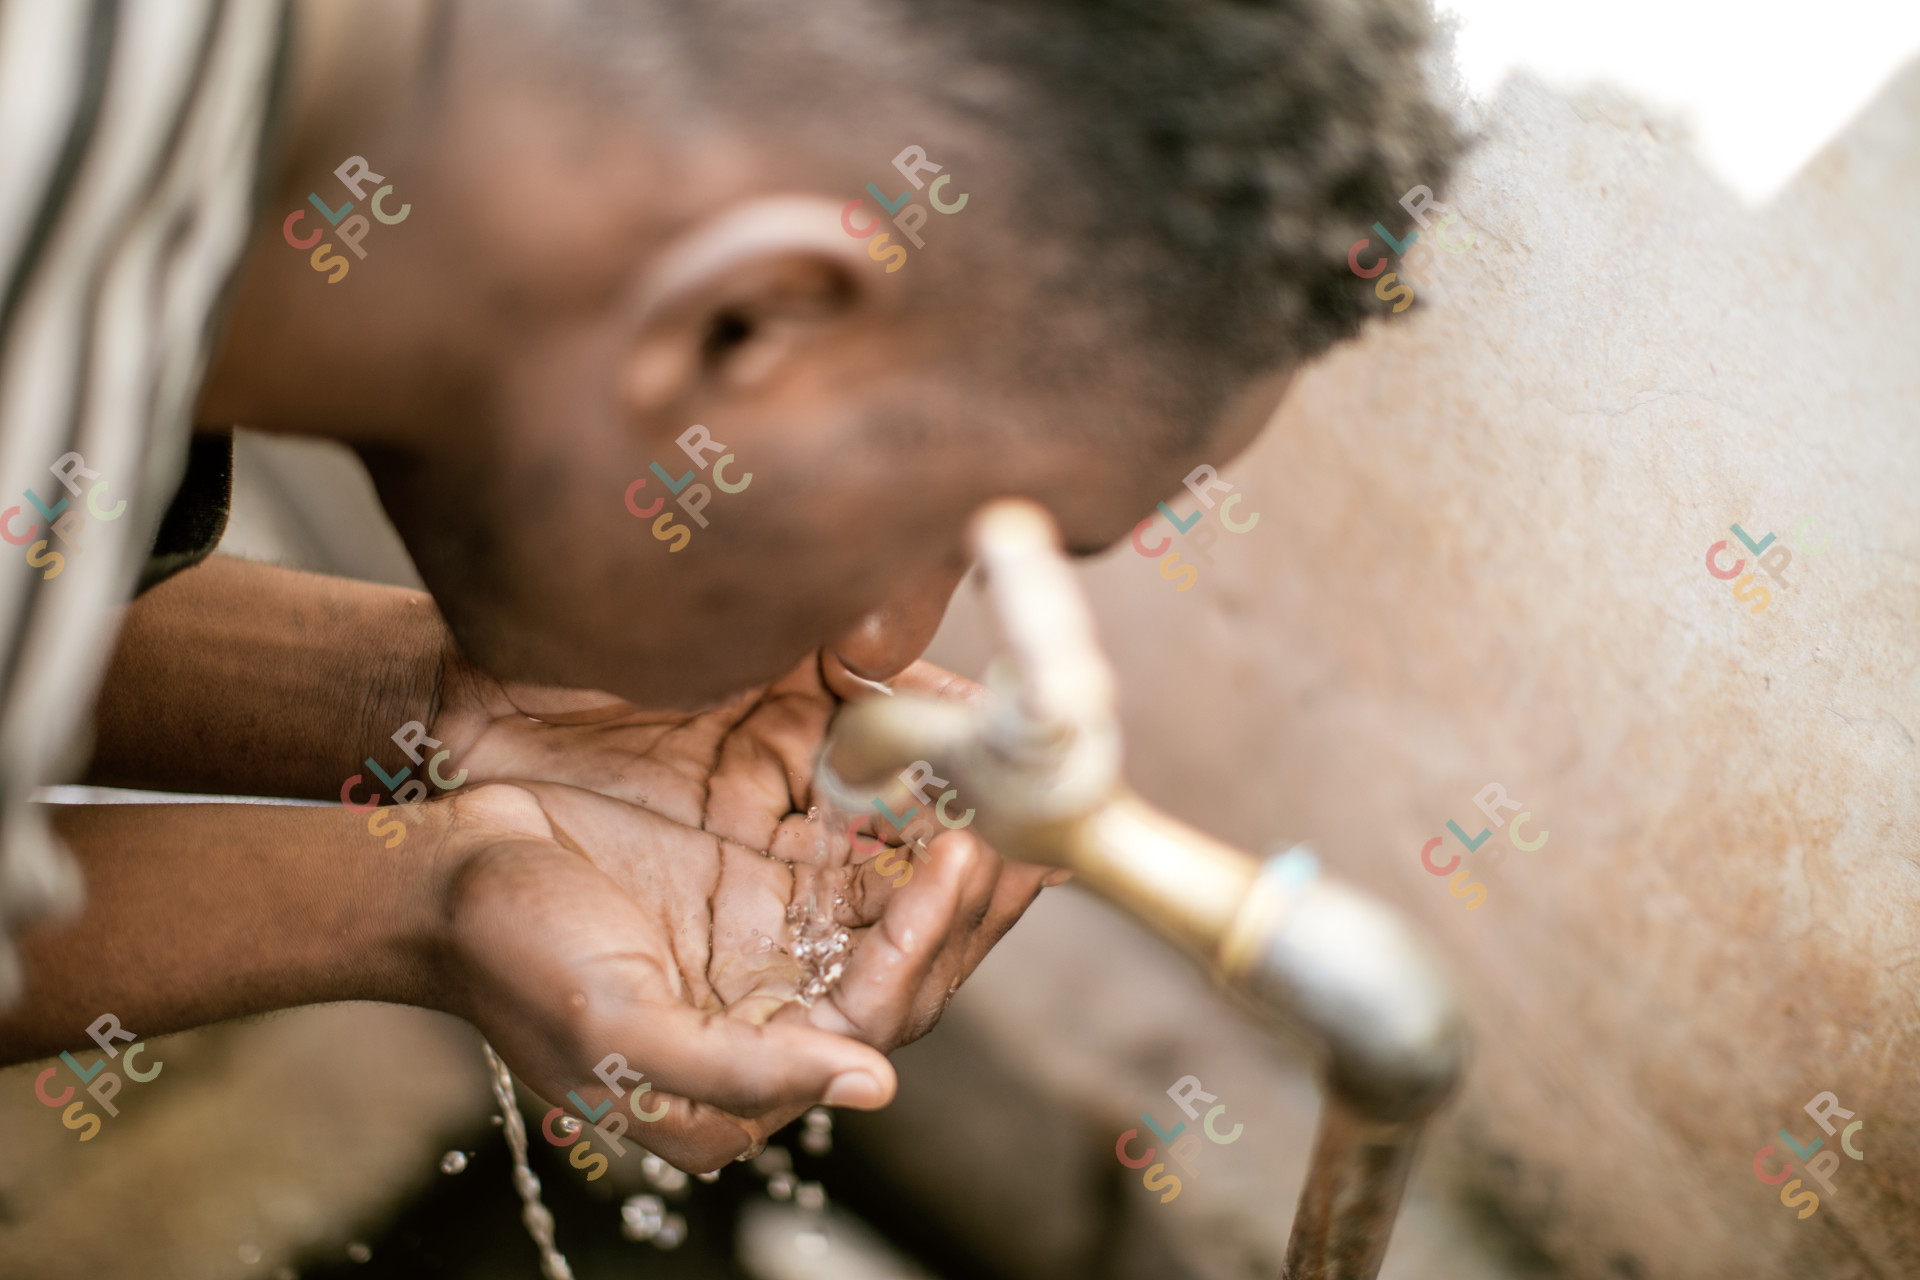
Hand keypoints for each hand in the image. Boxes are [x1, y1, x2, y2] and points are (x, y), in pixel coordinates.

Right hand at [426, 654, 1054, 1170]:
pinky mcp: (763, 860)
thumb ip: (740, 1067)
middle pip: (908, 961)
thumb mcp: (615, 1026)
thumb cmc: (511, 958)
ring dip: (957, 848)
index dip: (925, 943)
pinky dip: (906, 805)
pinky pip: (858, 839)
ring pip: (896, 898)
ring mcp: (776, 926)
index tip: (957, 857)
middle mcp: (780, 998)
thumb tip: (873, 1087)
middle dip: (973, 898)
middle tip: (1027, 819)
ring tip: (1010, 782)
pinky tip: (943, 755)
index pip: (874, 1014)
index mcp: (751, 1059)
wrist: (442, 871)